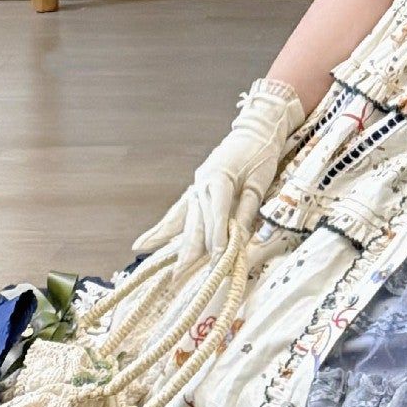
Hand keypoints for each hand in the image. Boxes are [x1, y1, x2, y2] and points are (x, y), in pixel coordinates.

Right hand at [131, 76, 305, 272]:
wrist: (255, 130)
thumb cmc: (261, 154)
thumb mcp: (260, 183)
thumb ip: (248, 210)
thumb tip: (240, 238)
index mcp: (220, 180)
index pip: (217, 217)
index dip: (217, 240)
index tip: (217, 260)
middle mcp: (203, 184)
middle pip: (195, 223)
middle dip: (188, 251)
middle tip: (178, 276)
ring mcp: (197, 186)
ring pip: (182, 219)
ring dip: (168, 241)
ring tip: (145, 256)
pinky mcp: (197, 188)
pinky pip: (179, 211)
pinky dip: (165, 227)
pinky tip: (150, 240)